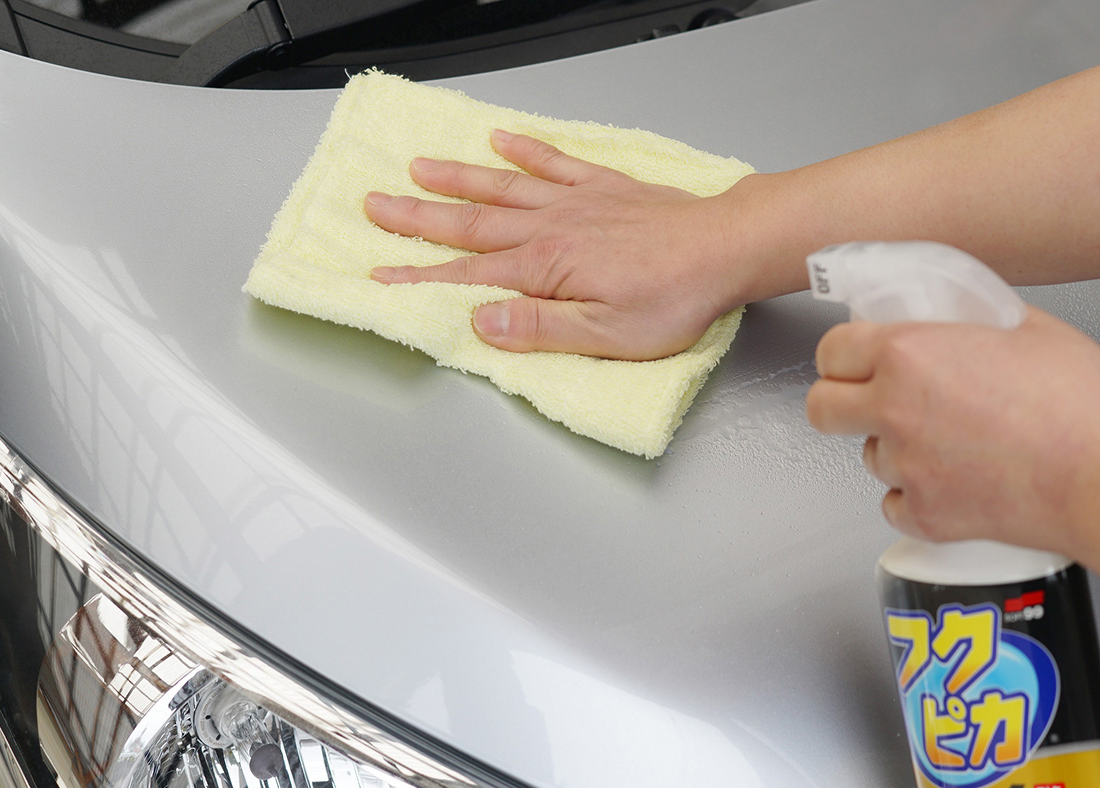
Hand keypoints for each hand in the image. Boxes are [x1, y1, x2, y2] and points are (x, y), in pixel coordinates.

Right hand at [364, 130, 747, 360]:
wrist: (723, 249)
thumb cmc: (673, 298)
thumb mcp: (605, 334)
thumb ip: (539, 328)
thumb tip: (482, 322)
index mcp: (546, 268)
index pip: (467, 276)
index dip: (419, 278)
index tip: (380, 276)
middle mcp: (552, 227)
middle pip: (471, 222)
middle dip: (418, 217)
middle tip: (376, 205)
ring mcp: (576, 202)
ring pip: (502, 187)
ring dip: (457, 179)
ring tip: (419, 168)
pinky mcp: (605, 187)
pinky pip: (555, 162)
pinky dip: (526, 150)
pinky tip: (502, 140)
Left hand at [805, 307, 1099, 557]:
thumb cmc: (1081, 403)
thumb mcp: (1024, 326)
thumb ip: (967, 319)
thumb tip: (952, 316)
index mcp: (908, 354)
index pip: (831, 350)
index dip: (842, 354)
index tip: (854, 358)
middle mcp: (894, 411)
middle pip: (822, 408)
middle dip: (840, 401)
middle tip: (868, 400)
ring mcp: (905, 468)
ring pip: (867, 457)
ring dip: (891, 448)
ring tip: (944, 441)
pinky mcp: (923, 516)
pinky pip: (894, 504)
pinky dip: (915, 496)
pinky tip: (952, 481)